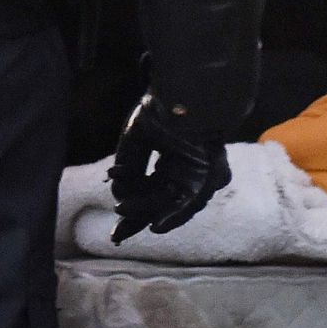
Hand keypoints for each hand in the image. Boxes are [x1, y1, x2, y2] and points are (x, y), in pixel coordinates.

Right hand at [108, 95, 231, 241]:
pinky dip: (174, 216)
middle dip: (137, 219)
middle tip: (117, 236)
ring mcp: (199, 174)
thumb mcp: (137, 137)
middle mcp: (186, 168)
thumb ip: (128, 166)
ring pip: (172, 203)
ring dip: (149, 214)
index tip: (115, 222)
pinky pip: (192, 203)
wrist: (189, 91)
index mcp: (170, 157)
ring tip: (127, 225)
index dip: (131, 206)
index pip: (148, 188)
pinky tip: (156, 226)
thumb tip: (117, 193)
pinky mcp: (211, 176)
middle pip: (160, 201)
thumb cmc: (164, 106)